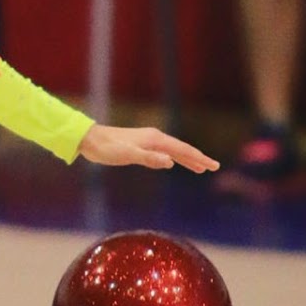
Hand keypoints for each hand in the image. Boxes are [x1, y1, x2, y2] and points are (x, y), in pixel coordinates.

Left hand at [78, 122, 219, 172]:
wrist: (90, 140)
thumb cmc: (108, 148)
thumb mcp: (128, 154)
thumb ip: (149, 158)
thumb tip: (170, 162)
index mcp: (155, 139)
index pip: (183, 150)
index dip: (199, 158)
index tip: (213, 166)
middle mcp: (155, 138)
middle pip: (182, 149)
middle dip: (198, 158)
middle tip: (214, 167)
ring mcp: (148, 141)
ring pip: (173, 151)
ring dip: (188, 159)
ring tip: (200, 168)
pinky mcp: (141, 146)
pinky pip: (164, 152)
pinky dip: (174, 158)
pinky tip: (174, 163)